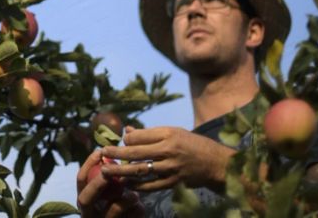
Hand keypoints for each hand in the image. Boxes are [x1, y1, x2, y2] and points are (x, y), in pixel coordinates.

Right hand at [77, 149, 144, 216]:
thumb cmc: (119, 204)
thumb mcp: (110, 192)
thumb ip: (107, 178)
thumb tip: (108, 154)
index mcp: (85, 201)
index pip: (81, 181)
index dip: (88, 165)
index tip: (100, 152)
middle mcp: (88, 215)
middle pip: (84, 199)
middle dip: (97, 183)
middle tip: (110, 172)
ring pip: (114, 209)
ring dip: (128, 197)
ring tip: (135, 195)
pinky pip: (131, 216)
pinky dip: (138, 209)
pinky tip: (140, 207)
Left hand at [100, 125, 234, 192]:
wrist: (214, 163)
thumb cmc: (191, 144)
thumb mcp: (173, 132)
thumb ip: (150, 133)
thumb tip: (127, 132)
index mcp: (168, 134)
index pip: (140, 136)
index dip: (126, 139)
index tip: (119, 141)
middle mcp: (168, 150)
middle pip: (136, 153)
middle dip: (117, 153)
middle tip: (102, 153)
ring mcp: (171, 168)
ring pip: (141, 170)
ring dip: (122, 171)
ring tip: (107, 171)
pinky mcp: (173, 182)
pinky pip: (151, 186)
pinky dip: (137, 185)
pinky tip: (126, 184)